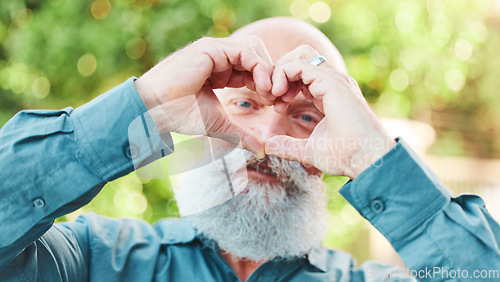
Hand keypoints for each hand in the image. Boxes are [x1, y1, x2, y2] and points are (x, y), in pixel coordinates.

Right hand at [134, 36, 273, 157]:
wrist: (155, 110)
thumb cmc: (180, 115)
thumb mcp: (219, 125)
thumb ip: (241, 134)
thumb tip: (262, 150)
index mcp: (219, 69)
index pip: (253, 67)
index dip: (266, 84)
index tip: (273, 104)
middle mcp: (218, 56)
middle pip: (257, 55)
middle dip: (270, 76)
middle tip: (276, 99)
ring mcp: (214, 50)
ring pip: (254, 49)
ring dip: (267, 71)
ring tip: (270, 93)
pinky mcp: (210, 49)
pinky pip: (245, 51)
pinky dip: (259, 67)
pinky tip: (262, 88)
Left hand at [265, 45, 395, 178]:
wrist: (366, 159)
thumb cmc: (346, 156)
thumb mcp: (309, 150)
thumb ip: (288, 146)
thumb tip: (269, 145)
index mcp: (329, 92)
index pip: (301, 73)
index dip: (283, 85)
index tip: (275, 107)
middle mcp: (332, 81)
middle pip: (299, 57)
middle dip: (278, 72)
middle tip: (270, 98)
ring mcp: (333, 79)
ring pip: (299, 55)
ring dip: (279, 71)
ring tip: (273, 95)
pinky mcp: (331, 82)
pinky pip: (299, 64)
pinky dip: (283, 74)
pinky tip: (278, 95)